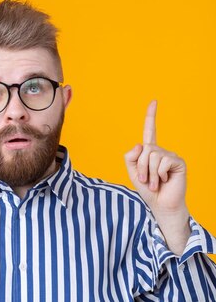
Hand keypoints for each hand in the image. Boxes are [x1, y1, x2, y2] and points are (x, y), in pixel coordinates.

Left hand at [124, 100, 186, 217]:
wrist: (161, 205)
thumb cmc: (148, 189)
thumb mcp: (132, 172)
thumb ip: (130, 157)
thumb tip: (141, 144)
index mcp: (149, 151)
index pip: (150, 129)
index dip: (151, 115)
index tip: (154, 101)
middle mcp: (160, 150)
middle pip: (144, 149)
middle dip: (141, 167)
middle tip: (146, 180)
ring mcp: (170, 155)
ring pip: (152, 156)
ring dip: (149, 173)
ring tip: (155, 183)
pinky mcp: (178, 162)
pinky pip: (162, 162)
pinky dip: (159, 174)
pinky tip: (165, 181)